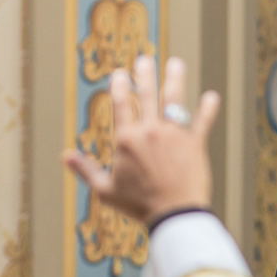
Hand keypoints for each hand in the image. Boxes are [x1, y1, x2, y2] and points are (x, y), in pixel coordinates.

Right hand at [63, 56, 220, 223]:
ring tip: (176, 63)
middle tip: (144, 60)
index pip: (121, 104)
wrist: (173, 215)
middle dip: (145, 74)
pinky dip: (208, 108)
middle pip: (147, 95)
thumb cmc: (138, 206)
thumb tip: (64, 156)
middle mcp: (150, 131)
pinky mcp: (194, 145)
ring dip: (175, 79)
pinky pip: (202, 122)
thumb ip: (85, 170)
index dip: (119, 85)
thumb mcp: (105, 190)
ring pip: (174, 100)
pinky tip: (212, 96)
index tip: (119, 73)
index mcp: (126, 139)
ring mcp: (174, 136)